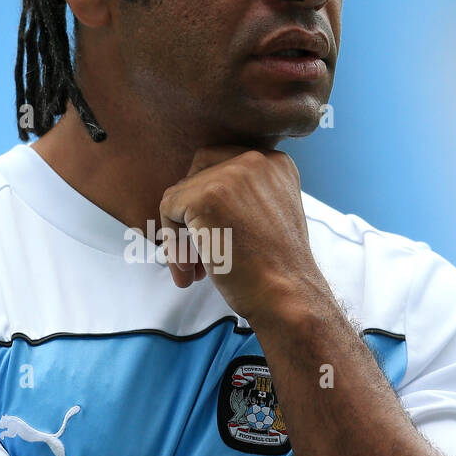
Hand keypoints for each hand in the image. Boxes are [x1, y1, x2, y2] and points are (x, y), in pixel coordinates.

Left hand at [158, 145, 324, 321]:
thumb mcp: (266, 217)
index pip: (220, 166)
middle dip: (190, 216)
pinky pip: (168, 209)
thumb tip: (191, 201)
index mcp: (274, 162)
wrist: (287, 296)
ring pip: (180, 195)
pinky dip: (173, 244)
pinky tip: (191, 270)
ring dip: (180, 236)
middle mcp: (256, 159)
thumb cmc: (276, 269)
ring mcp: (231, 175)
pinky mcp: (207, 195)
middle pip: (197, 175)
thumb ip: (240, 198)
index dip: (207, 204)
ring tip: (193, 270)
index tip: (211, 238)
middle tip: (196, 256)